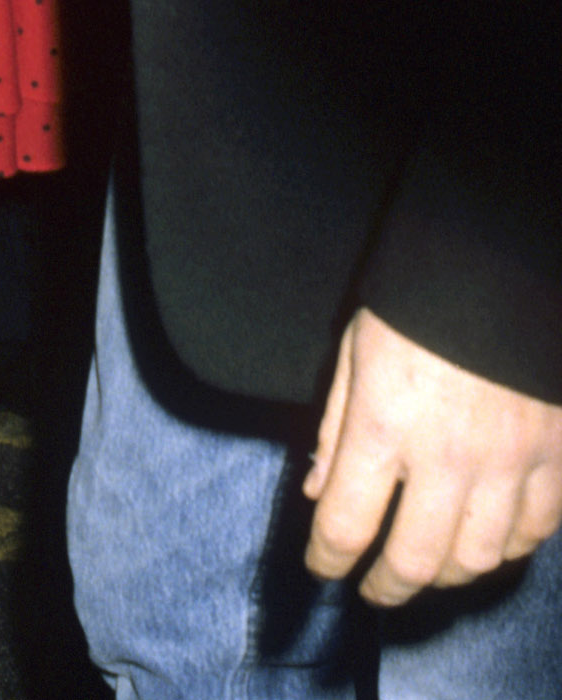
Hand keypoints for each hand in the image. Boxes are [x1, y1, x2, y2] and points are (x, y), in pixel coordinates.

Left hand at [305, 308, 561, 602]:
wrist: (503, 267)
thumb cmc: (417, 303)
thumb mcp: (357, 349)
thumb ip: (336, 427)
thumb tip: (319, 493)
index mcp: (385, 423)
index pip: (347, 522)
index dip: (327, 557)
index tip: (321, 567)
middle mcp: (447, 456)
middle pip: (415, 560)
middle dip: (387, 587)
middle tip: (374, 589)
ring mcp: (509, 462)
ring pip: (479, 558)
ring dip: (447, 573)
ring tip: (427, 567)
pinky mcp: (556, 457)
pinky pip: (535, 531)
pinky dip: (509, 547)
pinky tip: (488, 538)